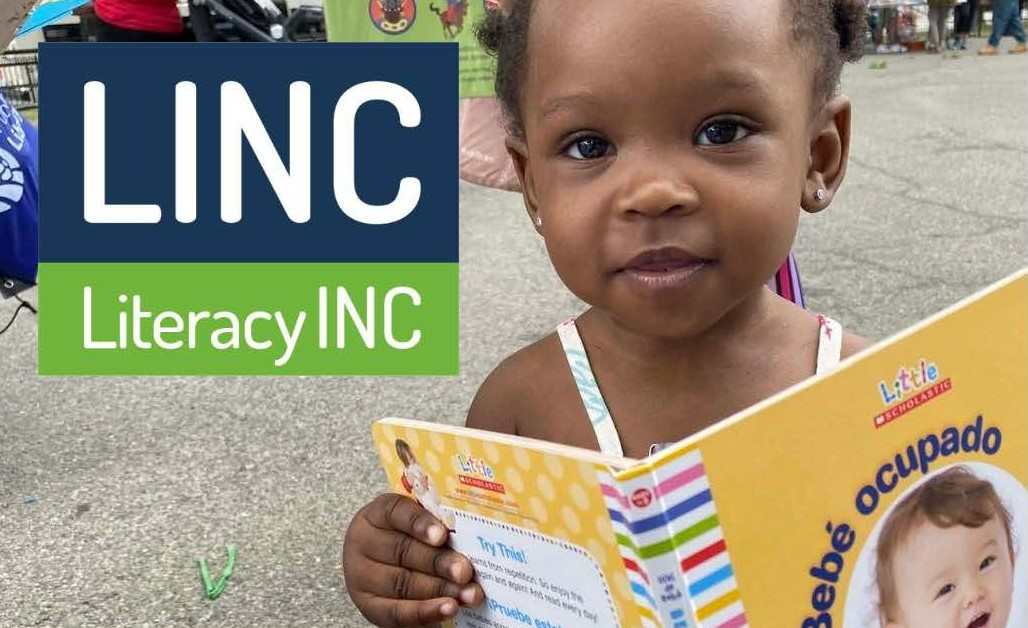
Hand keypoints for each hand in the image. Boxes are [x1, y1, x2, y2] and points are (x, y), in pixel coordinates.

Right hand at [343, 493, 484, 626]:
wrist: (386, 566)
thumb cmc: (409, 537)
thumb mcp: (416, 524)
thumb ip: (437, 524)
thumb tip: (471, 534)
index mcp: (376, 515)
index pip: (395, 512)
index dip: (420, 523)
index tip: (443, 535)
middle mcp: (363, 543)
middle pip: (402, 551)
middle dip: (438, 562)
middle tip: (465, 570)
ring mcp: (362, 577)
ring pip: (402, 583)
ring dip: (440, 589)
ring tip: (468, 593)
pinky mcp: (369, 606)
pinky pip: (397, 612)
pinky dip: (426, 611)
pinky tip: (449, 608)